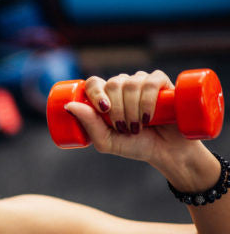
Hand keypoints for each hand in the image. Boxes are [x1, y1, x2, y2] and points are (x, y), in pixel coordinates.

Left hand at [64, 70, 203, 167]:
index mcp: (107, 97)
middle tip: (123, 128)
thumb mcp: (106, 141)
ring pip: (131, 83)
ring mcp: (142, 83)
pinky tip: (148, 116)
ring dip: (132, 108)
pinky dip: (147, 100)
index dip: (96, 92)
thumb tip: (68, 106)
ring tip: (137, 127)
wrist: (165, 152)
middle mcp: (123, 86)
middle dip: (117, 109)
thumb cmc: (134, 145)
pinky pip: (151, 82)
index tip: (103, 110)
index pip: (94, 82)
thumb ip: (89, 124)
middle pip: (113, 83)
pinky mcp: (162, 83)